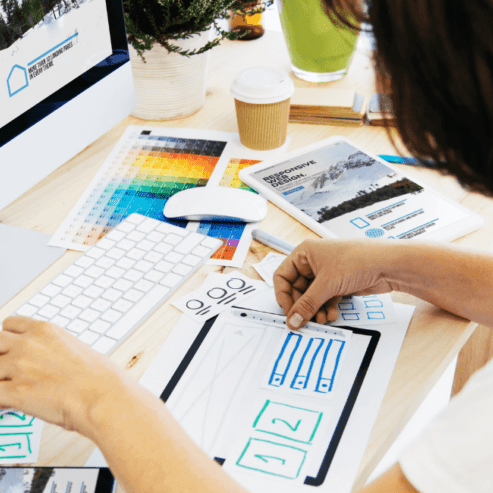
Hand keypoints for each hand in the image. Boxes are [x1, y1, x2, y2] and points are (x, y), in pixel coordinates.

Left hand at [0, 316, 128, 433]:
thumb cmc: (98, 376)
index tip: (12, 347)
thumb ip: (52, 349)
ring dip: (1, 380)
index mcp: (44, 330)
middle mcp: (27, 344)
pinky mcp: (15, 392)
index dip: (9, 338)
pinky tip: (9, 404)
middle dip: (1, 356)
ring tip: (12, 389)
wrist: (102, 396)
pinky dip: (0, 400)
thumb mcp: (75, 347)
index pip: (9, 324)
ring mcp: (19, 367)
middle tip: (9, 370)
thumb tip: (47, 360)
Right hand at [273, 239, 393, 328]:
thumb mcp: (326, 284)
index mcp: (304, 253)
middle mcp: (313, 262)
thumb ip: (307, 305)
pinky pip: (325, 298)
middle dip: (303, 306)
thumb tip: (292, 320)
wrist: (389, 264)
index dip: (283, 295)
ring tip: (322, 319)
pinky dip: (326, 308)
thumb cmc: (358, 259)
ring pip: (312, 296)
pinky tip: (332, 314)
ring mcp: (327, 273)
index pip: (283, 277)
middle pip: (297, 289)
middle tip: (305, 320)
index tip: (289, 312)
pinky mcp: (338, 283)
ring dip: (315, 310)